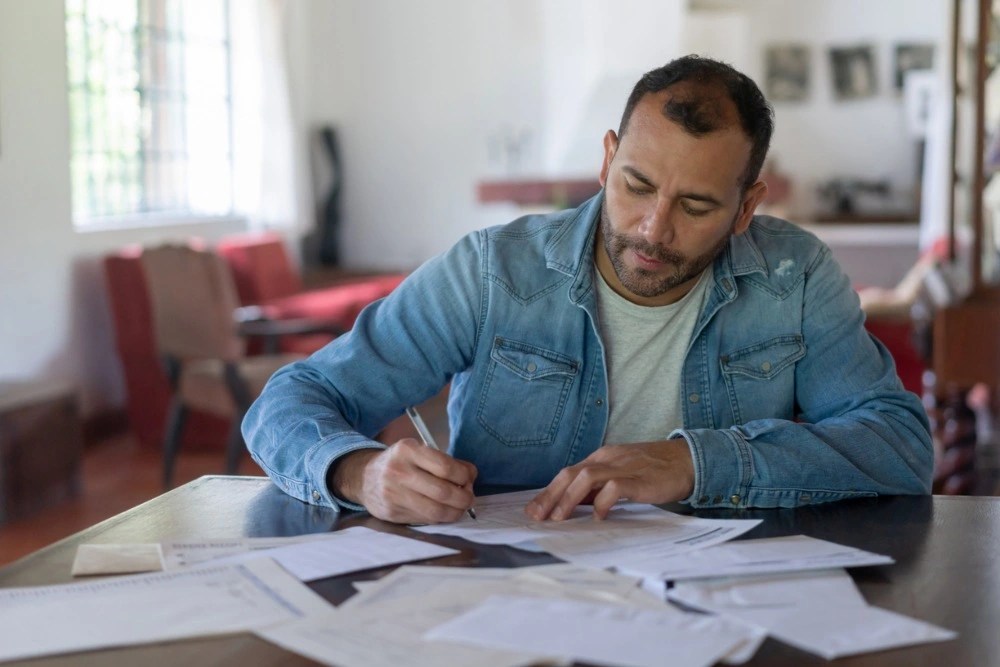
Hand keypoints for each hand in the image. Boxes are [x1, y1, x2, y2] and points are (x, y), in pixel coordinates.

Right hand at [329, 439, 476, 523]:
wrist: (364, 478)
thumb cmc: (400, 463)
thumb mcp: (418, 452)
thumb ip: (445, 461)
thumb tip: (470, 476)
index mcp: (407, 450)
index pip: (446, 467)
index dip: (464, 476)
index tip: (469, 479)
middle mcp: (398, 471)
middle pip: (443, 492)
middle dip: (464, 498)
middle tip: (469, 498)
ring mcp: (393, 494)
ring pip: (436, 511)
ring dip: (455, 512)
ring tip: (460, 508)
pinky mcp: (391, 513)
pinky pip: (425, 519)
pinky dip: (440, 518)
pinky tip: (442, 511)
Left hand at [525, 439, 693, 520]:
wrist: (686, 460)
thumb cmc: (652, 470)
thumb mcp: (620, 474)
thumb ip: (599, 487)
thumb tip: (574, 505)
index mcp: (601, 457)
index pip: (567, 473)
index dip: (548, 491)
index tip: (534, 509)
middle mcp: (607, 459)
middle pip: (570, 473)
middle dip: (550, 495)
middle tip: (537, 515)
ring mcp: (623, 468)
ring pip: (586, 478)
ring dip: (569, 499)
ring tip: (559, 518)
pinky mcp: (639, 480)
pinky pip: (615, 488)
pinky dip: (603, 503)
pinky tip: (598, 517)